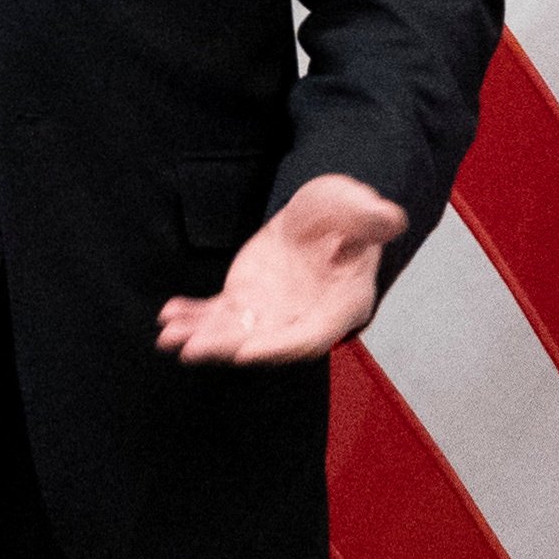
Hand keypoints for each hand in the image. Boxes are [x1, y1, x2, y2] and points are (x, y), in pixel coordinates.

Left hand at [156, 173, 408, 364]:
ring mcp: (273, 313)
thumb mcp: (361, 207)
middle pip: (264, 342)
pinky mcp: (248, 302)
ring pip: (234, 334)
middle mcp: (304, 318)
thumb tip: (391, 218)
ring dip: (201, 337)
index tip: (247, 351)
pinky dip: (192, 317)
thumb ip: (372, 217)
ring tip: (169, 337)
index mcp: (340, 304)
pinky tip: (168, 315)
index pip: (310, 336)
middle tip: (194, 348)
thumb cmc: (349, 214)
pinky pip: (217, 316)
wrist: (326, 215)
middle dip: (228, 347)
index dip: (279, 346)